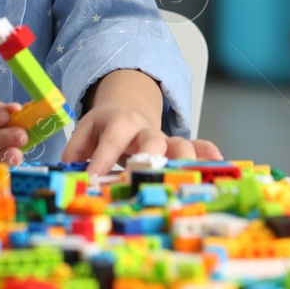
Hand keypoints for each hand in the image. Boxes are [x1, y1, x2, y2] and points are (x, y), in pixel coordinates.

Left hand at [60, 100, 223, 176]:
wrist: (127, 109)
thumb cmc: (105, 127)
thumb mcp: (84, 132)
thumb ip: (75, 152)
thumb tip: (70, 176)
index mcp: (119, 121)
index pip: (112, 139)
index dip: (104, 158)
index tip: (95, 180)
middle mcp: (146, 128)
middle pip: (152, 138)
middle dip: (151, 155)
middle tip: (147, 173)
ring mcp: (165, 137)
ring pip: (180, 144)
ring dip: (185, 159)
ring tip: (189, 175)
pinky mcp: (178, 147)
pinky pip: (198, 146)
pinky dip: (208, 154)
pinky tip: (219, 164)